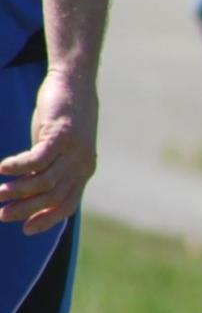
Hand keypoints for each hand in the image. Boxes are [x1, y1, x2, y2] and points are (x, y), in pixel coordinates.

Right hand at [0, 68, 97, 234]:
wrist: (74, 83)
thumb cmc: (62, 119)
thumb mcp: (58, 149)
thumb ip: (48, 168)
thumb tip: (26, 190)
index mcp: (83, 171)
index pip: (66, 205)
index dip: (46, 220)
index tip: (25, 230)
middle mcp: (82, 164)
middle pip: (52, 196)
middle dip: (25, 208)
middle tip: (2, 213)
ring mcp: (74, 150)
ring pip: (44, 180)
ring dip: (17, 189)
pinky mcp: (62, 134)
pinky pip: (38, 159)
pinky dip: (18, 166)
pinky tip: (1, 168)